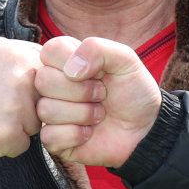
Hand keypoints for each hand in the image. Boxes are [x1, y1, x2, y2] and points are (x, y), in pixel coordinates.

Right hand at [0, 37, 41, 157]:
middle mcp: (23, 77)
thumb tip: (48, 62)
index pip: (50, 74)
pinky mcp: (10, 134)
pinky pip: (22, 144)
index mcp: (19, 53)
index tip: (13, 90)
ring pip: (36, 124)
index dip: (35, 86)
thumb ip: (20, 54)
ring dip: (17, 126)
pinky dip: (6, 145)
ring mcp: (18, 106)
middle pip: (45, 100)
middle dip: (28, 107)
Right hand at [35, 35, 161, 166]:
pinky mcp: (53, 140)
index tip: (97, 72)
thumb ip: (97, 48)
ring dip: (83, 114)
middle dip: (81, 91)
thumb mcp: (125, 60)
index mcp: (67, 61)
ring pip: (46, 109)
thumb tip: (70, 69)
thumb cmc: (134, 92)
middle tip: (101, 95)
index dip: (72, 62)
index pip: (49, 51)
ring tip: (99, 115)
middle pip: (43, 80)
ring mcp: (52, 112)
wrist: (145, 129)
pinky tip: (89, 133)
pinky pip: (49, 136)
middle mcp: (55, 85)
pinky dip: (76, 135)